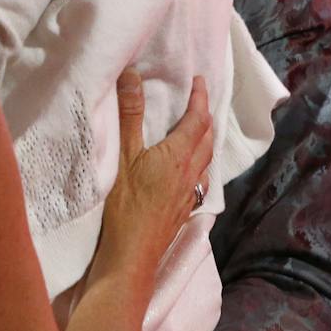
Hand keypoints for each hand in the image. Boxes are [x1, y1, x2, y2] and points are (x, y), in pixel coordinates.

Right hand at [96, 70, 213, 285]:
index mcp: (177, 156)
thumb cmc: (125, 205)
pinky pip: (200, 178)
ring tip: (200, 128)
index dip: (200, 99)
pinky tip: (191, 169)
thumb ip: (130, 115)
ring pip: (206, 160)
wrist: (132, 255)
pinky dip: (200, 162)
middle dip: (206, 116)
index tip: (199, 81)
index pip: (197, 120)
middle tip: (200, 99)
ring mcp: (189, 194)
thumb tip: (133, 75)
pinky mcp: (184, 209)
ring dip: (206, 139)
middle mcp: (190, 174)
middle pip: (207, 139)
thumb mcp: (123, 156)